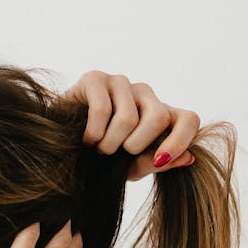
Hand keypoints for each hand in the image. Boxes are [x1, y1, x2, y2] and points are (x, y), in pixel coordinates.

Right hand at [62, 70, 200, 180]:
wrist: (59, 150)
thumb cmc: (97, 159)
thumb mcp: (130, 168)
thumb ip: (156, 162)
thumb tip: (188, 158)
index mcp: (159, 115)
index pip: (188, 119)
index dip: (180, 140)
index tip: (160, 161)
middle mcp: (144, 94)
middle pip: (159, 117)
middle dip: (135, 146)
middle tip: (114, 155)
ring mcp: (120, 84)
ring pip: (128, 118)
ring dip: (109, 144)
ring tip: (97, 149)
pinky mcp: (95, 79)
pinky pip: (103, 110)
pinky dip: (93, 134)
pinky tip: (85, 139)